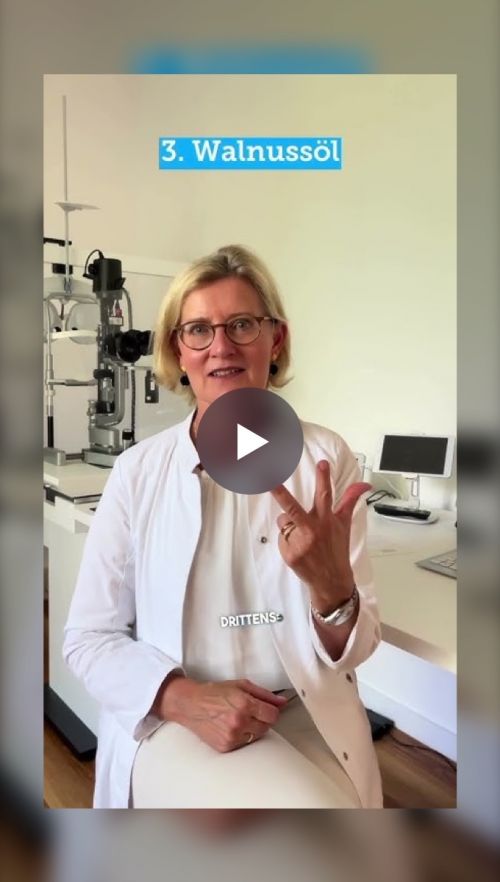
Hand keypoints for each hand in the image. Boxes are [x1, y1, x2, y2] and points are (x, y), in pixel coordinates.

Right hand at [158, 676, 287, 752]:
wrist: (190, 704)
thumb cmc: (215, 692)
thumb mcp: (240, 686)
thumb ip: (264, 694)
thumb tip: (282, 702)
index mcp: (244, 704)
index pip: (273, 715)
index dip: (271, 711)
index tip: (265, 709)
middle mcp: (239, 722)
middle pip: (266, 727)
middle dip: (261, 719)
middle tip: (249, 712)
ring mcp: (232, 736)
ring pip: (256, 737)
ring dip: (252, 729)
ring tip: (238, 719)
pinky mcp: (226, 747)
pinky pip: (244, 744)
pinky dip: (241, 737)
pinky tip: (230, 727)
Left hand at [271, 460, 370, 610]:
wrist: (331, 579)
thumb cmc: (337, 548)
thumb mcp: (344, 524)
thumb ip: (350, 500)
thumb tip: (365, 484)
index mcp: (326, 520)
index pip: (325, 495)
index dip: (324, 478)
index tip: (322, 463)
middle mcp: (313, 530)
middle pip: (293, 507)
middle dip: (280, 493)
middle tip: (270, 480)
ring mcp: (300, 542)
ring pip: (283, 521)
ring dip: (289, 525)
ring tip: (302, 537)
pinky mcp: (290, 553)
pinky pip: (281, 537)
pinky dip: (287, 541)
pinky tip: (299, 548)